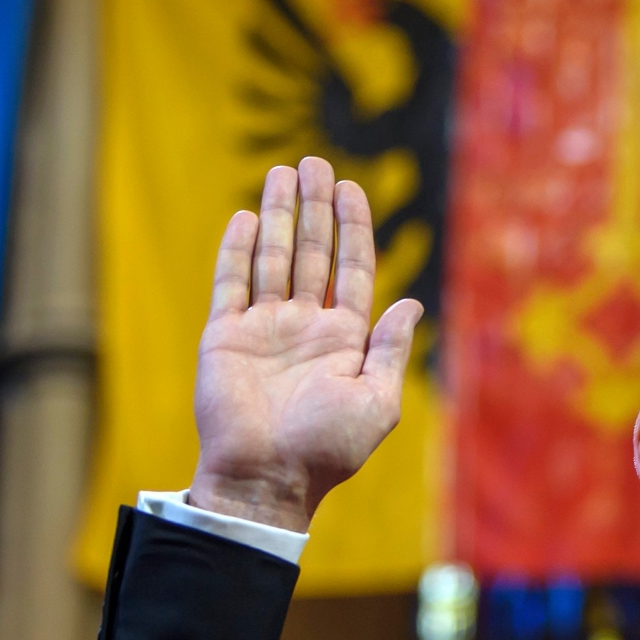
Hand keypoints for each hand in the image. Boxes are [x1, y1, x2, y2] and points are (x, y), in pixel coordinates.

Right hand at [188, 157, 422, 531]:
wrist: (267, 477)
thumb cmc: (328, 448)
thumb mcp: (377, 400)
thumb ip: (390, 350)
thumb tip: (413, 305)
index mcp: (345, 340)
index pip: (353, 270)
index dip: (353, 229)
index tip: (352, 188)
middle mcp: (305, 327)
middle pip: (312, 253)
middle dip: (315, 208)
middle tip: (316, 162)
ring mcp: (264, 329)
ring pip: (273, 258)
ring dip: (278, 215)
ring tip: (285, 172)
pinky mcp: (226, 336)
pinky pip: (232, 283)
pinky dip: (238, 249)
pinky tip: (245, 215)